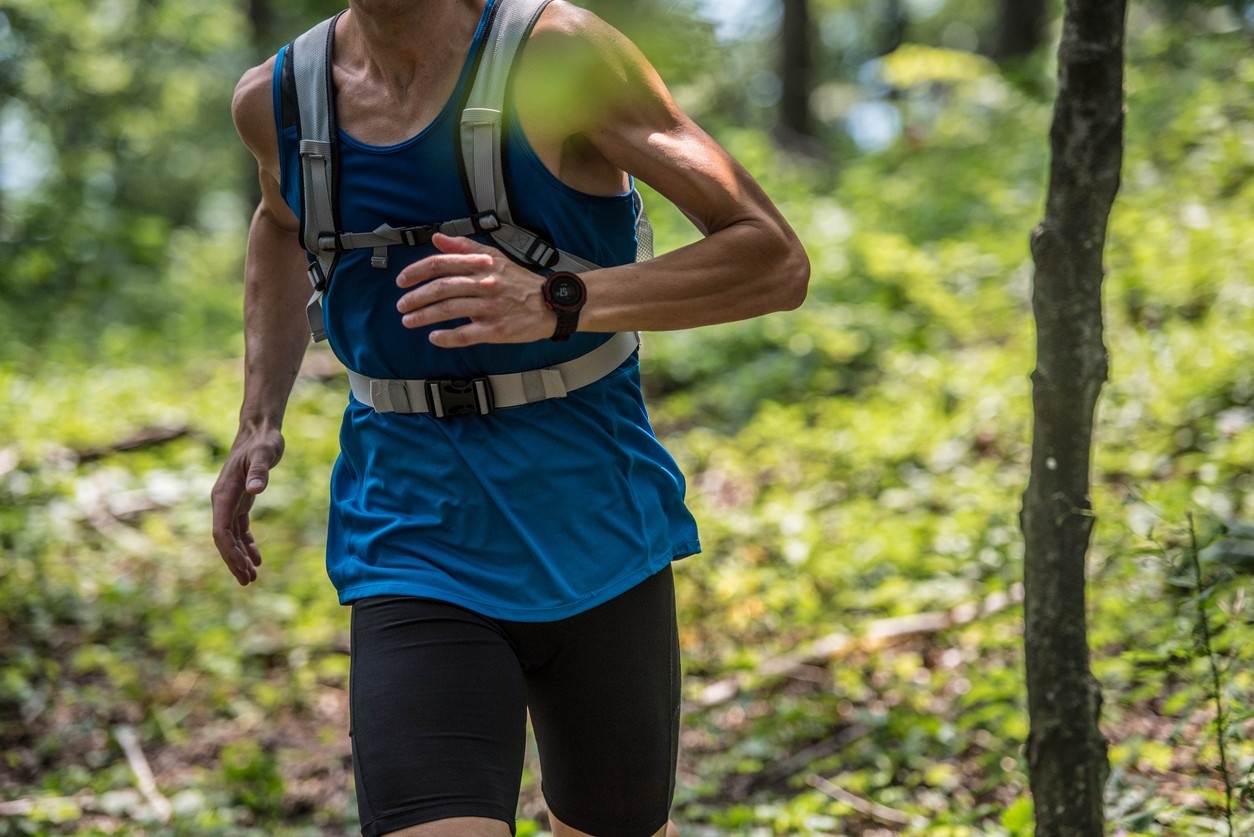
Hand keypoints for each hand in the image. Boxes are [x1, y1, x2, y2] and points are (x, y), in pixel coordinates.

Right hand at [211, 424, 284, 585]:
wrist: (259, 430)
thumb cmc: (262, 441)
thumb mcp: (264, 454)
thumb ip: (260, 471)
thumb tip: (254, 490)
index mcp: (224, 493)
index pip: (221, 530)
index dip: (230, 552)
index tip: (243, 568)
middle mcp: (222, 500)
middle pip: (223, 538)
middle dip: (234, 561)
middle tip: (249, 581)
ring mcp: (230, 500)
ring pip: (230, 536)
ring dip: (239, 556)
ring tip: (252, 576)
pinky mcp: (240, 499)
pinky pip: (239, 528)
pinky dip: (246, 543)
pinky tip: (257, 558)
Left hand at [395, 233, 558, 346]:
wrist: (550, 304)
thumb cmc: (519, 282)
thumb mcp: (494, 257)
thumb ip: (464, 247)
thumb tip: (438, 238)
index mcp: (482, 264)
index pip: (441, 264)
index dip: (417, 271)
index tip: (402, 280)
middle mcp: (485, 283)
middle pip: (441, 288)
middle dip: (416, 297)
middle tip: (401, 305)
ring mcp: (490, 307)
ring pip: (449, 310)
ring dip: (424, 316)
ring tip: (409, 320)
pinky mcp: (496, 329)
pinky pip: (466, 334)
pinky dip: (447, 337)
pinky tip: (434, 338)